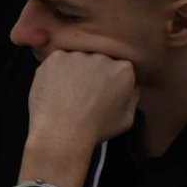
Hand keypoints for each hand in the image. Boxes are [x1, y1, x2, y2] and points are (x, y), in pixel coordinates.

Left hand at [20, 51, 138, 186]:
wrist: (62, 131)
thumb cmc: (96, 128)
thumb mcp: (126, 118)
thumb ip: (132, 96)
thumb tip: (131, 86)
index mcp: (123, 69)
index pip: (119, 67)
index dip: (109, 80)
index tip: (102, 91)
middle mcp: (101, 57)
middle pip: (97, 61)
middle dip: (92, 73)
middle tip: (83, 93)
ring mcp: (77, 56)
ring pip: (76, 60)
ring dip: (73, 71)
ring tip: (67, 93)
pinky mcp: (55, 58)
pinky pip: (57, 61)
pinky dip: (55, 72)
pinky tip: (54, 88)